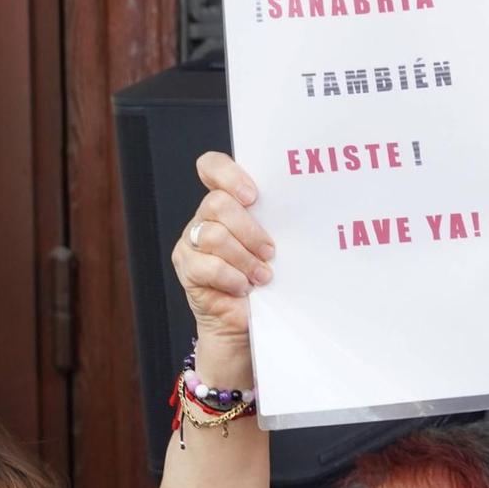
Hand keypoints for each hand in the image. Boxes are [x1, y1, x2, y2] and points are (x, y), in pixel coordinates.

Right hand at [171, 152, 272, 375]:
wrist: (248, 320)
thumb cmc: (266, 280)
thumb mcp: (273, 247)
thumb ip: (274, 224)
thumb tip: (301, 211)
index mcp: (227, 202)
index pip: (212, 167)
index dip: (228, 174)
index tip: (253, 195)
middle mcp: (204, 217)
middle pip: (218, 203)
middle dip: (250, 230)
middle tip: (270, 252)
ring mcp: (191, 241)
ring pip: (213, 235)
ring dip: (243, 258)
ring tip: (262, 276)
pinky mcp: (186, 267)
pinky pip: (205, 265)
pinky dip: (230, 277)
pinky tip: (244, 288)